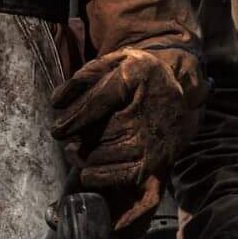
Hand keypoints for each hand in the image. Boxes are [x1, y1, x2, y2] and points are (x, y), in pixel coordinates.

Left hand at [50, 43, 206, 229]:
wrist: (181, 94)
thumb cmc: (138, 78)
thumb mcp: (115, 63)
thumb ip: (83, 77)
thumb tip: (56, 102)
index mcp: (135, 77)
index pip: (96, 103)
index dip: (72, 119)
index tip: (57, 130)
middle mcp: (146, 110)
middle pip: (97, 132)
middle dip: (74, 138)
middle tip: (66, 139)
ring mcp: (151, 139)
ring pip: (104, 155)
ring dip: (82, 156)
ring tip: (73, 151)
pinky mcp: (154, 162)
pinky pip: (119, 176)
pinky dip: (98, 176)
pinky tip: (87, 171)